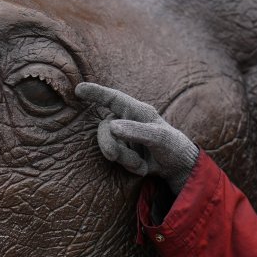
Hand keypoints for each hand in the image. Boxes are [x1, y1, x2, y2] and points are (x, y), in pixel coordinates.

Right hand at [75, 82, 199, 192]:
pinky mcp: (124, 151)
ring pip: (109, 145)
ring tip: (142, 165)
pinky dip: (130, 166)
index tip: (78, 89)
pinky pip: (117, 158)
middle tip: (114, 157)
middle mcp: (127, 120)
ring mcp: (124, 136)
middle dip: (108, 144)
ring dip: (125, 158)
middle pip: (104, 128)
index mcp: (137, 110)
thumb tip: (111, 125)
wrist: (178, 166)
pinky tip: (143, 167)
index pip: (113, 98)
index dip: (96, 92)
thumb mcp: (159, 137)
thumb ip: (136, 130)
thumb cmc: (173, 145)